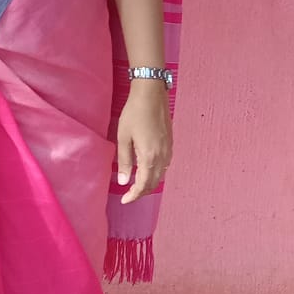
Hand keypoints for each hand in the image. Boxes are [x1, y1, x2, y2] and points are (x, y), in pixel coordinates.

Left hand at [116, 83, 171, 204]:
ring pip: (161, 175)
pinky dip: (156, 173)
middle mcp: (162, 157)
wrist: (151, 93)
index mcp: (149, 157)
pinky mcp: (170, 143)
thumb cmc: (134, 113)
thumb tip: (123, 181)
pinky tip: (147, 169)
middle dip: (141, 192)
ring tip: (136, 183)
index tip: (124, 200)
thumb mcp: (123, 136)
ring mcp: (168, 150)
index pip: (143, 185)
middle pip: (154, 183)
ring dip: (149, 183)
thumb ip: (124, 161)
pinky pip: (165, 166)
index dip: (134, 195)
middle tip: (128, 194)